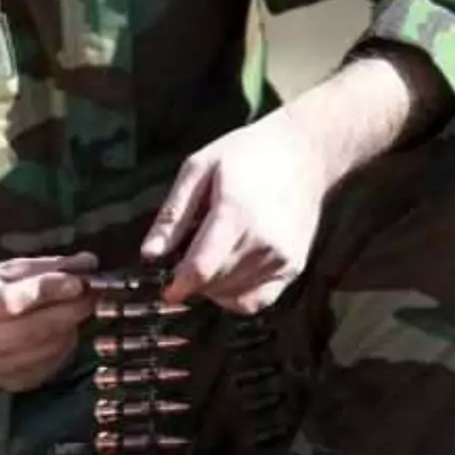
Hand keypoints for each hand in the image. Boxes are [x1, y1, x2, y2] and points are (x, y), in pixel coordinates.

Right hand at [0, 252, 97, 392]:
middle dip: (67, 311)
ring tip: (78, 309)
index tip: (77, 283)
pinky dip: (64, 347)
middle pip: (30, 331)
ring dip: (69, 328)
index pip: (9, 302)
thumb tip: (88, 263)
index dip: (46, 292)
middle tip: (92, 294)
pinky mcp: (12, 383)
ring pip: (44, 350)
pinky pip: (49, 366)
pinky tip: (64, 331)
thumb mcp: (9, 271)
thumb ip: (49, 267)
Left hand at [139, 114, 330, 314]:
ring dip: (214, 285)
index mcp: (235, 214)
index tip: (166, 288)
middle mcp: (263, 242)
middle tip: (192, 251)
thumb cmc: (248, 155)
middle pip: (214, 285)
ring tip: (215, 251)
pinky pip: (256, 301)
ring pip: (232, 295)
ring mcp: (281, 258)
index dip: (177, 285)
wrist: (305, 153)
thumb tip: (149, 255)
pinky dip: (236, 295)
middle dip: (194, 278)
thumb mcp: (199, 169)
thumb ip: (173, 215)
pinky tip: (230, 272)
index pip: (200, 269)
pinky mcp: (293, 268)